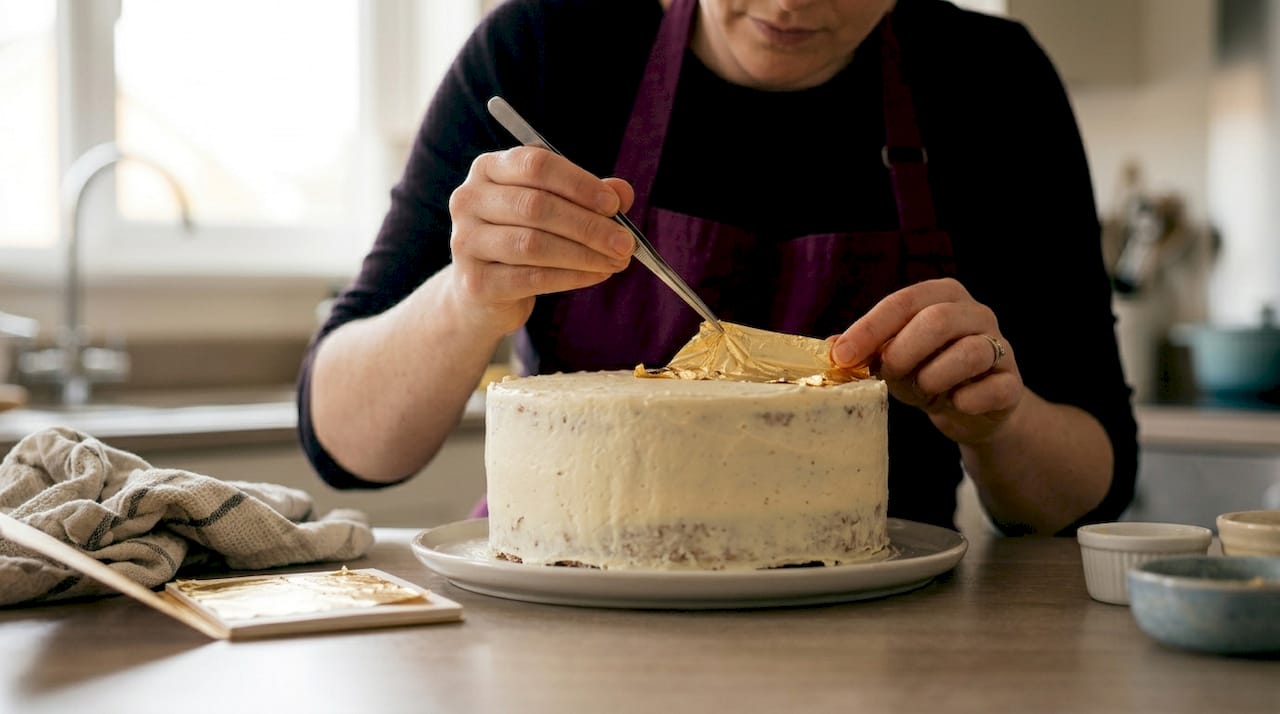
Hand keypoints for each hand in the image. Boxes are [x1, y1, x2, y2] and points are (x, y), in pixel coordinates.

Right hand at [447, 146, 635, 335]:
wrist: (484, 291)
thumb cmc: (524, 237)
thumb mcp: (555, 208)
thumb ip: (587, 196)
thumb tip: (623, 192)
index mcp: (489, 169)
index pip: (535, 164)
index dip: (578, 183)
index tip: (613, 205)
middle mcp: (469, 200)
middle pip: (536, 206)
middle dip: (589, 225)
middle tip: (626, 243)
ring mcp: (466, 241)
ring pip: (533, 244)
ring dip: (584, 254)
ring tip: (617, 261)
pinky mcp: (475, 282)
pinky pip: (532, 277)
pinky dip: (571, 277)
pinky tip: (596, 275)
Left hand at [829, 278, 1022, 444]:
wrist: (970, 408)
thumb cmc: (925, 372)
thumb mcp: (891, 358)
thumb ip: (866, 349)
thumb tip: (830, 349)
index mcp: (942, 296)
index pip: (903, 302)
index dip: (869, 329)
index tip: (842, 356)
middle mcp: (975, 313)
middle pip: (938, 320)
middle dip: (902, 352)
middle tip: (888, 375)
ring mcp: (1000, 346)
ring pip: (971, 352)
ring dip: (934, 377)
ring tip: (923, 389)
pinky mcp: (1012, 383)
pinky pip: (993, 388)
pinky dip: (966, 400)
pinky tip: (954, 403)